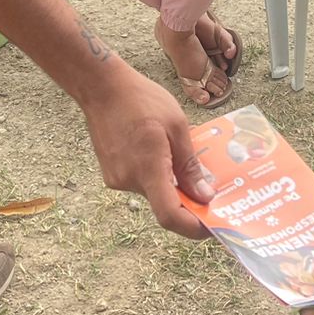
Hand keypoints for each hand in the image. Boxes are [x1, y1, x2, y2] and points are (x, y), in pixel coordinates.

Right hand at [79, 62, 215, 238]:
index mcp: (148, 168)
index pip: (169, 215)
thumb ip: (189, 165)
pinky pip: (140, 181)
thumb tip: (204, 196)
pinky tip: (162, 152)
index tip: (211, 226)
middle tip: (209, 187)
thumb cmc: (142, 99)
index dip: (192, 228)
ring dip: (171, 183)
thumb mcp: (177, 126)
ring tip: (184, 158)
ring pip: (153, 192)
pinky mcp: (111, 173)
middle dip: (187, 200)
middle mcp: (129, 180)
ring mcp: (117, 178)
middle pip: (164, 204)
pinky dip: (156, 174)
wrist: (102, 87)